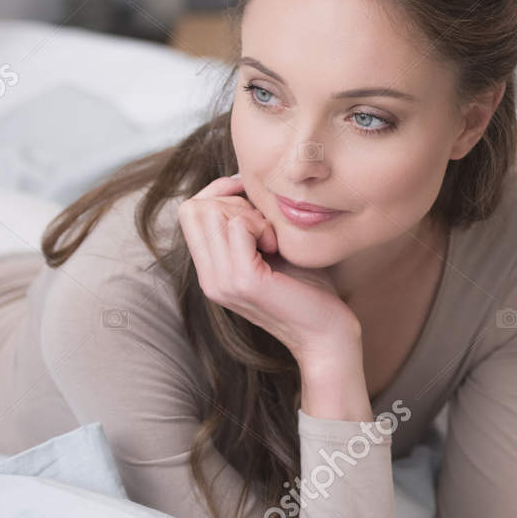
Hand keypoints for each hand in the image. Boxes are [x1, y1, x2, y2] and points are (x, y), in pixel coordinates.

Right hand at [177, 174, 360, 360]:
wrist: (327, 334)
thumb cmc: (309, 289)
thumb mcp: (271, 251)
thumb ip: (249, 225)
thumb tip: (240, 182)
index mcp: (211, 271)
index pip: (189, 211)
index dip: (219, 192)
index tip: (252, 198)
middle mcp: (209, 278)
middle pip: (195, 208)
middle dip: (233, 202)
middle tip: (266, 226)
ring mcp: (222, 281)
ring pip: (213, 213)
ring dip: (248, 214)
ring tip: (271, 238)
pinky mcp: (244, 281)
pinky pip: (238, 227)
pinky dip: (261, 226)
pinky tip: (277, 247)